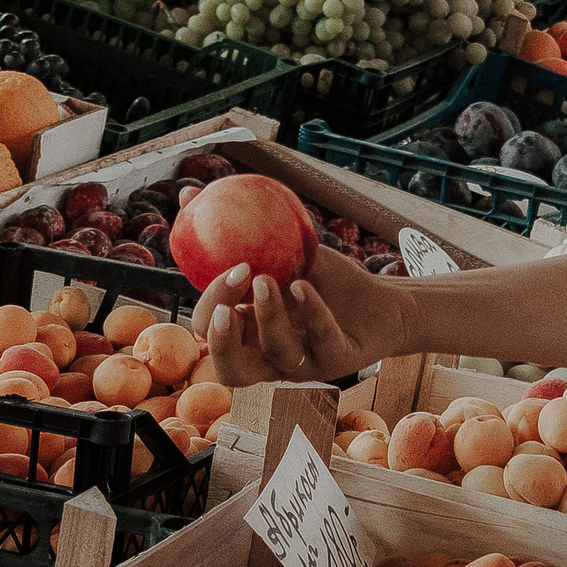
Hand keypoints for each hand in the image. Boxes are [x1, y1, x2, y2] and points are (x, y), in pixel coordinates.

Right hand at [188, 246, 401, 384]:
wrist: (380, 300)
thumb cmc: (322, 279)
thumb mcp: (279, 250)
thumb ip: (236, 230)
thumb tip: (187, 194)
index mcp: (247, 334)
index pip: (209, 333)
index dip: (207, 309)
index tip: (223, 270)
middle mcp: (270, 356)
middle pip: (230, 372)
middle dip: (222, 344)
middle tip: (225, 308)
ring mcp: (305, 362)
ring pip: (278, 356)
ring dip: (268, 318)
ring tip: (267, 279)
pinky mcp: (338, 360)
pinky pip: (322, 343)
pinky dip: (311, 313)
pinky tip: (303, 285)